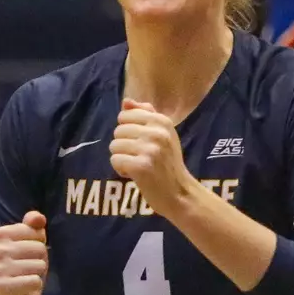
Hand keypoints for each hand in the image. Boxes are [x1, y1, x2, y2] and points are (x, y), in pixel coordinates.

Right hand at [0, 212, 48, 294]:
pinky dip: (36, 285)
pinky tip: (26, 287)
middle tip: (28, 267)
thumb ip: (34, 226)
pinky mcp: (3, 287)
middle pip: (39, 248)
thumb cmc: (24, 265)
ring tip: (26, 276)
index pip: (35, 230)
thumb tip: (38, 218)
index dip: (38, 242)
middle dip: (39, 258)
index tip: (27, 251)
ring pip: (39, 264)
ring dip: (38, 272)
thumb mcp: (30, 242)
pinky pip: (35, 281)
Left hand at [110, 100, 194, 214]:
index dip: (127, 131)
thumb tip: (126, 101)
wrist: (179, 193)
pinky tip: (134, 174)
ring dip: (121, 158)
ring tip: (138, 165)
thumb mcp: (163, 134)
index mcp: (162, 121)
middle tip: (140, 157)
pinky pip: (115, 160)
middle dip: (123, 146)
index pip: (125, 115)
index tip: (140, 142)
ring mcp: (150, 149)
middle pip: (118, 131)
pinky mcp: (141, 166)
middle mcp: (157, 132)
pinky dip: (121, 170)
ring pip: (114, 146)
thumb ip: (145, 115)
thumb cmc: (168, 163)